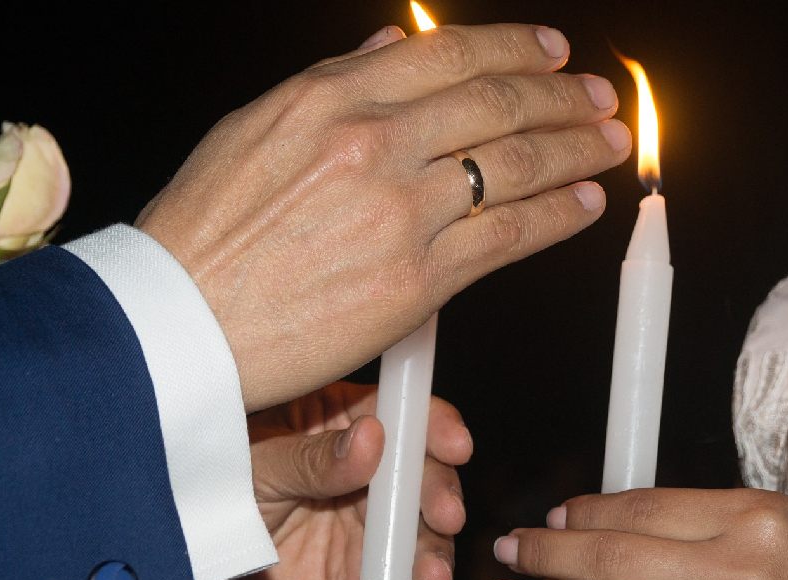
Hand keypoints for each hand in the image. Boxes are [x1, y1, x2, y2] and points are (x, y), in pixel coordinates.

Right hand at [136, 22, 630, 411]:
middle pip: (497, 103)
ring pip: (516, 166)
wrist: (179, 324)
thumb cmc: (203, 234)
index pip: (448, 54)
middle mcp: (372, 144)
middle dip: (561, 95)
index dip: (514, 48)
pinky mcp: (416, 282)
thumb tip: (392, 47)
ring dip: (577, 149)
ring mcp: (400, 213)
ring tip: (608, 143)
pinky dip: (557, 216)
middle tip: (596, 97)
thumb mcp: (249, 130)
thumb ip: (330, 83)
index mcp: (329, 99)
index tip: (550, 51)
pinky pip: (508, 237)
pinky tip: (585, 203)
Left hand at [170, 381, 471, 579]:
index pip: (398, 411)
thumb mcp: (255, 470)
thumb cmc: (205, 501)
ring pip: (420, 533)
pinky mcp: (359, 578)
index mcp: (334, 423)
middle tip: (443, 515)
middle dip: (439, 494)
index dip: (432, 422)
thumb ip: (312, 459)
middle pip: (421, 473)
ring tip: (427, 574)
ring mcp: (364, 526)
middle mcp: (361, 472)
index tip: (452, 443)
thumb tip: (372, 439)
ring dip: (434, 553)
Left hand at [475, 488, 787, 579]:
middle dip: (542, 558)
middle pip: (609, 562)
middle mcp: (738, 575)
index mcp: (751, 519)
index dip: (579, 513)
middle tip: (502, 555)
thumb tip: (610, 519)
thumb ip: (701, 518)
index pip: (637, 509)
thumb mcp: (782, 522)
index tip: (550, 517)